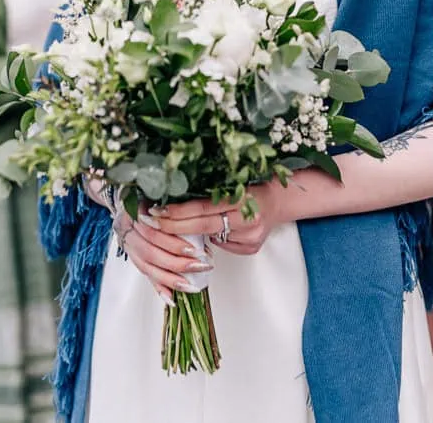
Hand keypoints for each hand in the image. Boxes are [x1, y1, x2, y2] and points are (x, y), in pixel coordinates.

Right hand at [84, 176, 209, 304]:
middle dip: (178, 261)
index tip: (197, 249)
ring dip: (170, 278)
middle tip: (202, 266)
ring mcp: (126, 240)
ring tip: (191, 285)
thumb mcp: (162, 192)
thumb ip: (177, 206)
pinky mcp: (130, 253)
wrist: (121, 191)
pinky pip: (144, 271)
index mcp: (135, 209)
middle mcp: (127, 226)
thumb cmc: (148, 191)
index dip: (176, 242)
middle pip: (151, 250)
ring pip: (147, 264)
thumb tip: (205, 221)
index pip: (156, 231)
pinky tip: (170, 298)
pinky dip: (157, 286)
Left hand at [151, 181, 288, 256]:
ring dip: (190, 236)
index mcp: (245, 197)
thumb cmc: (254, 189)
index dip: (178, 211)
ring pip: (212, 239)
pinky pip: (223, 247)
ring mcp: (252, 236)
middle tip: (152, 223)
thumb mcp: (235, 185)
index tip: (157, 211)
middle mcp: (250, 219)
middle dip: (175, 226)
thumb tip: (176, 205)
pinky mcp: (252, 248)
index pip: (204, 207)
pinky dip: (212, 241)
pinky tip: (207, 236)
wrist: (280, 201)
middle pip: (204, 226)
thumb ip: (211, 197)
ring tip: (171, 230)